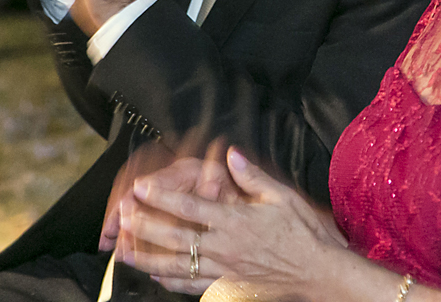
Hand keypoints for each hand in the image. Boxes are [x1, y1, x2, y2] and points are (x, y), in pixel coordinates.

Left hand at [121, 148, 346, 295]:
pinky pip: (194, 285)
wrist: (317, 271)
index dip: (161, 197)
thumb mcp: (282, 197)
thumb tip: (231, 155)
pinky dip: (172, 282)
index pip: (190, 207)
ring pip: (178, 265)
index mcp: (235, 220)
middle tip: (123, 217)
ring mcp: (224, 269)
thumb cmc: (301, 233)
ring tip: (125, 253)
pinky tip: (158, 277)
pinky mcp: (228, 286)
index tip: (141, 188)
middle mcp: (225, 246)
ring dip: (149, 259)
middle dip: (145, 227)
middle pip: (175, 237)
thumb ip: (252, 177)